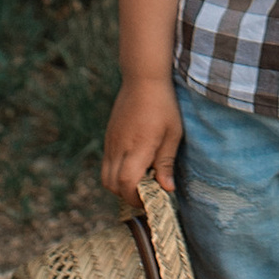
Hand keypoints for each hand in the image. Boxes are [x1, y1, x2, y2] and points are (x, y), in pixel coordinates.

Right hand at [102, 79, 183, 200]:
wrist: (143, 79)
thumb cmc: (163, 105)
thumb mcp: (173, 133)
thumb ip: (166, 162)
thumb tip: (166, 189)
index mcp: (138, 146)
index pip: (126, 183)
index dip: (136, 197)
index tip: (151, 199)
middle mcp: (119, 147)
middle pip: (112, 185)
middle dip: (128, 196)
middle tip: (147, 194)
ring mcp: (111, 142)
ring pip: (106, 177)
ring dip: (120, 186)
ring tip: (140, 181)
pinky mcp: (109, 138)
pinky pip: (106, 164)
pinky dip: (116, 173)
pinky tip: (134, 166)